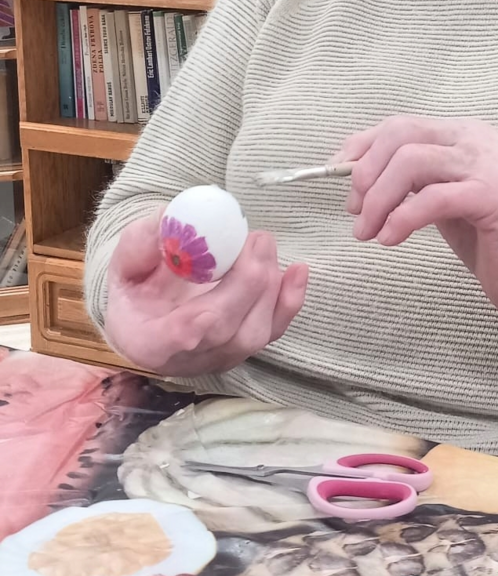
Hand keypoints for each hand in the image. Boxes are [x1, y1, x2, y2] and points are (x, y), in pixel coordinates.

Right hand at [104, 211, 308, 376]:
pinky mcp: (245, 349)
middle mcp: (190, 358)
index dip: (198, 319)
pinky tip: (298, 270)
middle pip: (227, 329)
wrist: (144, 326)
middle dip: (247, 281)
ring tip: (263, 244)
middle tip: (254, 238)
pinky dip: (289, 300)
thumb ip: (139, 245)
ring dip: (268, 284)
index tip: (209, 291)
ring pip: (255, 331)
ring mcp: (222, 357)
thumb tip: (171, 217)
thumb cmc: (134, 295)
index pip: (179, 337)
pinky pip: (274, 330)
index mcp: (150, 340)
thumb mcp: (122, 267)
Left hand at [336, 116, 497, 348]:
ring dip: (377, 200)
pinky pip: (432, 198)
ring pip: (411, 162)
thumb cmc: (485, 239)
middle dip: (365, 175)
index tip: (337, 177)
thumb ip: (407, 179)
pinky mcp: (493, 197)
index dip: (360, 148)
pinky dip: (401, 218)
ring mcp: (489, 165)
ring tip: (368, 232)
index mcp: (463, 133)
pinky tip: (390, 240)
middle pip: (400, 136)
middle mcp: (478, 138)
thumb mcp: (438, 198)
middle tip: (355, 213)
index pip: (399, 125)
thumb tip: (351, 171)